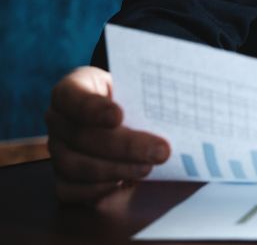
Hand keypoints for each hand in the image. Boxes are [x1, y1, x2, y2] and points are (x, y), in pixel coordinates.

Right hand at [45, 66, 170, 202]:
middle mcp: (59, 119)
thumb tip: (178, 103)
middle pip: (80, 136)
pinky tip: (123, 184)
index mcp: (75, 88)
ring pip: (75, 165)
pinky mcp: (62, 178)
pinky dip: (98, 189)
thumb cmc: (137, 97)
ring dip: (115, 170)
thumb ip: (151, 92)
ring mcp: (58, 149)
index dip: (92, 108)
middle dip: (123, 146)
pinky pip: (71, 190)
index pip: (70, 95)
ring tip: (147, 168)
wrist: (131, 118)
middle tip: (159, 151)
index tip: (118, 115)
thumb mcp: (142, 86)